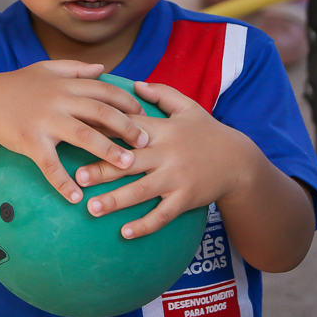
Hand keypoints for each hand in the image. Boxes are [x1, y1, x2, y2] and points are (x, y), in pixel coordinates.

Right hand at [0, 60, 149, 204]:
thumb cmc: (16, 86)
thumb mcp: (46, 70)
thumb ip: (76, 69)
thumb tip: (102, 68)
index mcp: (67, 84)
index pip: (105, 91)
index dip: (128, 103)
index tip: (145, 117)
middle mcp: (60, 100)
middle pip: (102, 112)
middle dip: (128, 127)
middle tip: (146, 144)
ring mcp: (45, 121)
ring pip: (84, 135)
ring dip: (108, 151)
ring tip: (127, 166)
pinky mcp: (30, 141)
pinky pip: (50, 165)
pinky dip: (63, 182)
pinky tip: (76, 197)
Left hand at [74, 81, 255, 239]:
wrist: (239, 162)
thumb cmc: (208, 132)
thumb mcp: (189, 107)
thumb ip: (162, 94)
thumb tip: (135, 83)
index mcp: (163, 129)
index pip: (128, 127)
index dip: (104, 129)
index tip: (80, 132)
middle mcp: (167, 153)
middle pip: (129, 162)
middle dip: (103, 169)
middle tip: (77, 178)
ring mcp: (176, 178)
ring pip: (141, 191)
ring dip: (115, 201)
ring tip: (91, 208)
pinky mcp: (186, 199)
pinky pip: (163, 215)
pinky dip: (144, 225)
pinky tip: (125, 233)